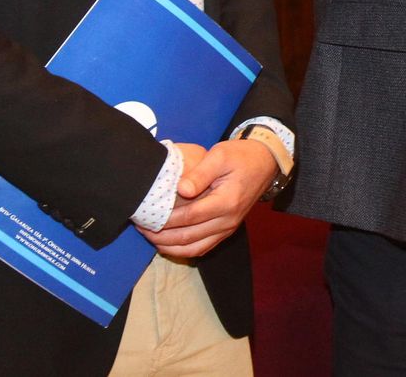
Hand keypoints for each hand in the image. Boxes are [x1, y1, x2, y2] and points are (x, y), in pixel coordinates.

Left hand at [136, 138, 276, 258]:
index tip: (145, 215)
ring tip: (150, 237)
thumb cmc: (240, 156)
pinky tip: (168, 244)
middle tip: (141, 227)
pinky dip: (183, 250)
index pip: (188, 217)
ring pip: (193, 248)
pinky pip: (202, 248)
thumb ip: (199, 174)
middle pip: (188, 236)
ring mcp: (228, 228)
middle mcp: (228, 220)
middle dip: (161, 235)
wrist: (264, 163)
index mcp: (226, 201)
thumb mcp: (220, 155)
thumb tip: (180, 190)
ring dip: (169, 246)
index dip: (164, 219)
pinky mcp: (226, 230)